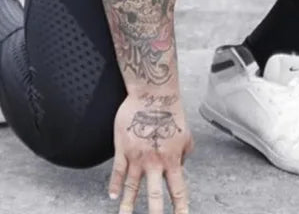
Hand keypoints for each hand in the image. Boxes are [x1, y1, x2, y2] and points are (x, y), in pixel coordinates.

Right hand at [109, 91, 192, 213]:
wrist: (153, 95)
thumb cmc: (171, 113)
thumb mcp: (185, 136)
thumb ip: (183, 155)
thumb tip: (180, 166)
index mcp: (172, 161)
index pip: (178, 191)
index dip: (180, 208)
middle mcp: (155, 163)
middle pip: (155, 196)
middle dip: (154, 213)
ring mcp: (138, 157)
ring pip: (132, 188)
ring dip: (128, 206)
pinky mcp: (123, 148)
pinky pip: (118, 171)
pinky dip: (115, 184)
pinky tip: (112, 196)